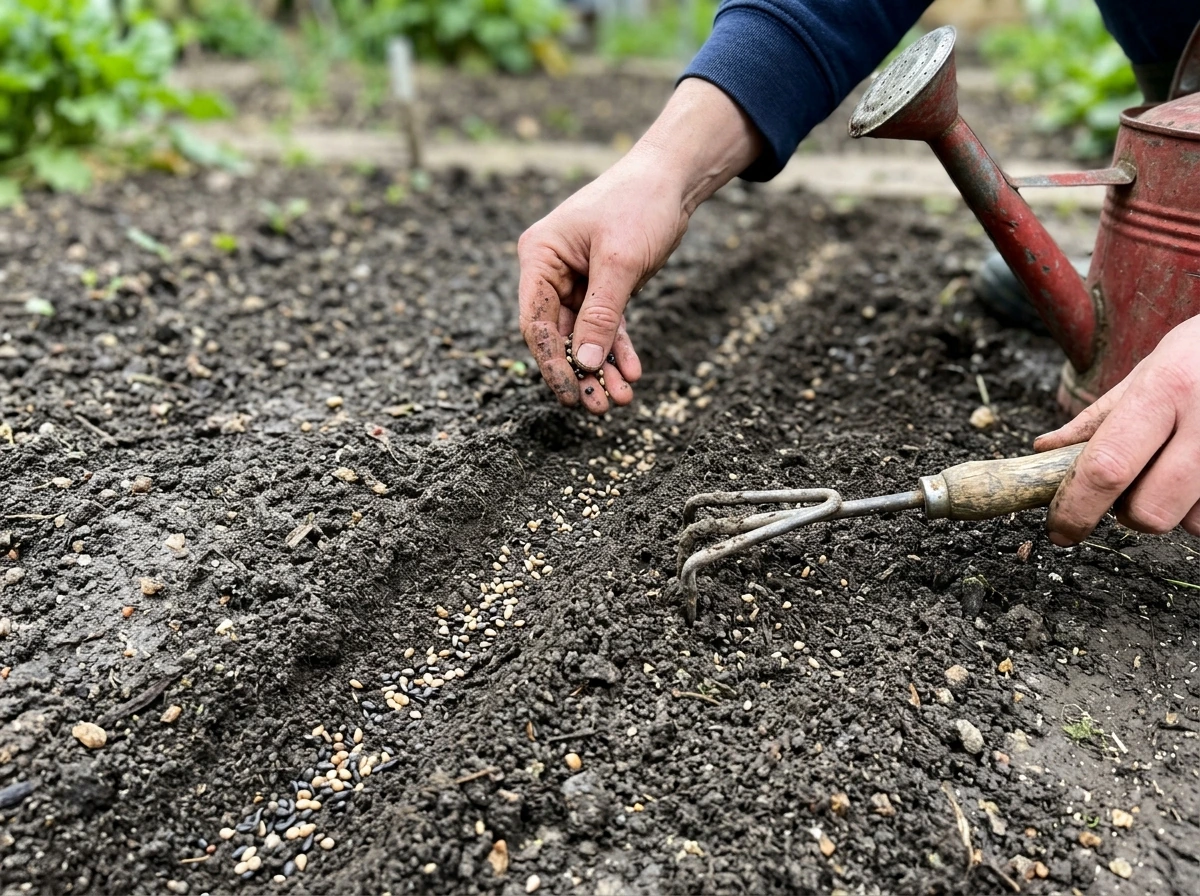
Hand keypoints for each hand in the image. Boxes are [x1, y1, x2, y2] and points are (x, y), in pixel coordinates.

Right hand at [518, 79, 762, 413]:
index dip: (552, 362)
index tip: (571, 395)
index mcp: (540, 257)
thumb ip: (601, 314)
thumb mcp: (620, 261)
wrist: (672, 178)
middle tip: (601, 408)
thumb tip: (584, 363)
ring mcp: (575, 280)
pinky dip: (618, 350)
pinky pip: (606, 327)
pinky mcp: (602, 287)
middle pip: (558, 335)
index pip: (536, 322)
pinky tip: (632, 374)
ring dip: (601, 368)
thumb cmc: (640, 205)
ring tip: (621, 399)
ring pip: (584, 336)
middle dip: (580, 372)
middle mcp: (550, 271)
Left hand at [1035, 316, 1199, 543]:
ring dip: (1173, 508)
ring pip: (1190, 522)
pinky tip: (1198, 471)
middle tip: (1129, 487)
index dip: (1076, 508)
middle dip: (1129, 513)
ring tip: (1177, 466)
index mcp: (1163, 391)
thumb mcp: (1147, 372)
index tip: (1060, 529)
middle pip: (1150, 511)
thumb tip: (1044, 450)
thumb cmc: (1199, 356)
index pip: (1107, 467)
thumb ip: (1097, 417)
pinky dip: (1199, 505)